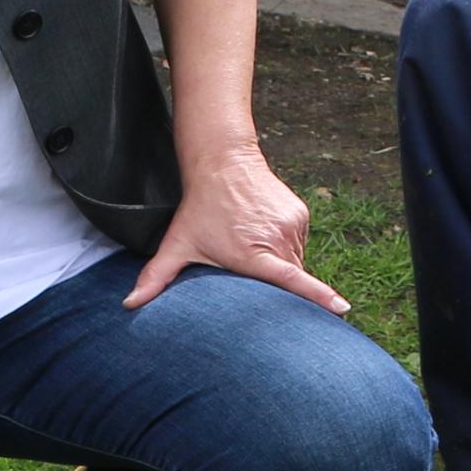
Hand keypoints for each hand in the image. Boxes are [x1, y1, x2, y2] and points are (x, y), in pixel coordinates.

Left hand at [124, 139, 351, 312]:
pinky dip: (285, 246)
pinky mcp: (300, 213)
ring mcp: (292, 224)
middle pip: (289, 277)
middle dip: (275, 285)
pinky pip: (298, 242)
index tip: (341, 309)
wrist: (222, 161)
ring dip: (279, 263)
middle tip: (249, 273)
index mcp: (253, 253)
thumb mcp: (177, 243)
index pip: (291, 280)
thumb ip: (155, 278)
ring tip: (251, 247)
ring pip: (295, 260)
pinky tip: (260, 234)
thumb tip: (128, 305)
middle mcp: (278, 238)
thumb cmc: (199, 208)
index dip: (317, 296)